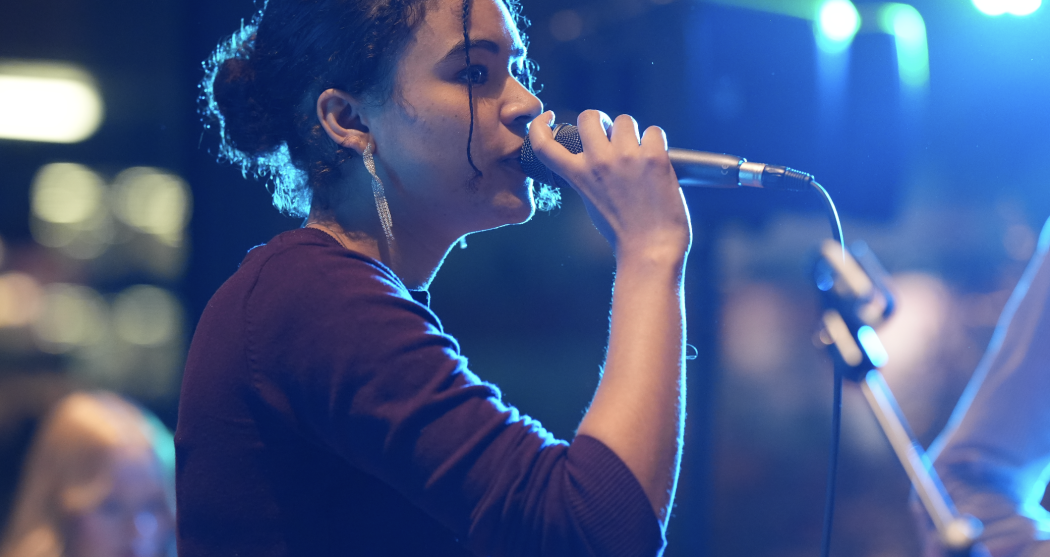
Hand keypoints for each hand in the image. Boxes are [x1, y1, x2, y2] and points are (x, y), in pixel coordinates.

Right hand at [528, 110, 690, 262]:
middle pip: (589, 117)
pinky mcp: (654, 157)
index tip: (547, 118)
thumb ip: (587, 176)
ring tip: (639, 155)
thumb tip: (597, 153)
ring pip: (624, 120)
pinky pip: (654, 131)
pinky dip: (657, 143)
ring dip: (632, 134)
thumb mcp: (592, 202)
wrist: (650, 250)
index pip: (543, 144)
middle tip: (611, 135)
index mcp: (578, 175)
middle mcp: (599, 161)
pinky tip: (657, 162)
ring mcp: (627, 157)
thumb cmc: (623, 232)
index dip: (539, 126)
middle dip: (600, 122)